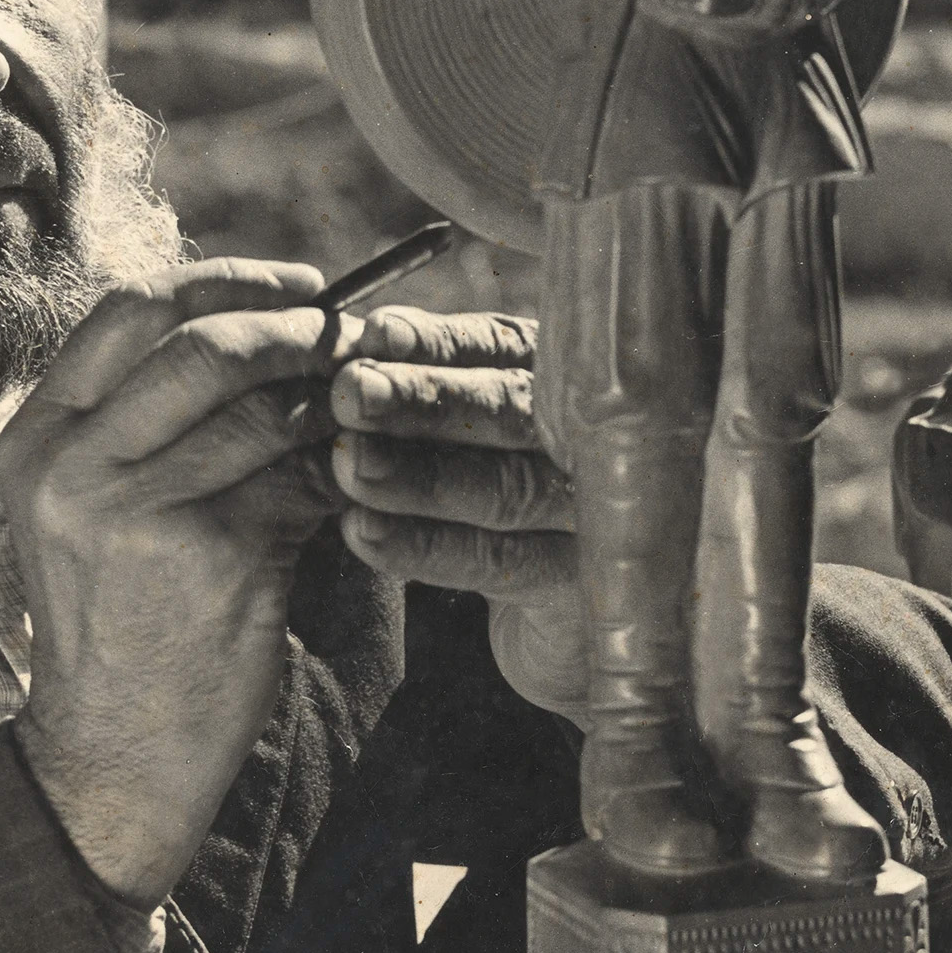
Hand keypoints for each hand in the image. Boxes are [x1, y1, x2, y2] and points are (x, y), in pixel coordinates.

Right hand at [0, 261, 356, 910]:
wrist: (113, 754)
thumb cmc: (118, 622)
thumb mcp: (85, 510)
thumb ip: (139, 419)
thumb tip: (258, 318)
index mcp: (35, 440)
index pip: (131, 308)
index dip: (227, 279)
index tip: (295, 288)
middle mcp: (74, 468)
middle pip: (203, 342)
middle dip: (293, 329)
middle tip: (346, 338)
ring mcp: (140, 513)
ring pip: (265, 411)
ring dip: (329, 403)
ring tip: (358, 414)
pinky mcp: (214, 558)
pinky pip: (303, 481)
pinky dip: (341, 474)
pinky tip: (352, 486)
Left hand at [327, 309, 589, 722]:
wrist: (570, 618)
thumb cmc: (496, 502)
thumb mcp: (473, 436)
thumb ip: (430, 389)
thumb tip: (356, 345)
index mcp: (567, 381)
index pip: (504, 349)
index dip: (440, 343)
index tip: (375, 334)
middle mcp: (600, 438)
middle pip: (512, 412)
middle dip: (425, 399)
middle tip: (351, 392)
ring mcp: (601, 516)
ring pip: (504, 488)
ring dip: (418, 475)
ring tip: (350, 462)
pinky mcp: (582, 588)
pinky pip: (497, 561)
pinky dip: (423, 545)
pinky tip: (362, 532)